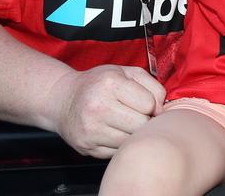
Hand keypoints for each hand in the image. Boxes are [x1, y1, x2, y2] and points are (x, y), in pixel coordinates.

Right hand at [47, 65, 164, 157]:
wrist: (62, 99)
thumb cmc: (99, 84)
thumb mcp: (126, 72)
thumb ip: (152, 85)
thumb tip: (163, 109)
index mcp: (110, 84)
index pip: (149, 104)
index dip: (151, 104)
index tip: (143, 103)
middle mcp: (98, 107)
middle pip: (141, 124)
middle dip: (144, 120)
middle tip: (136, 114)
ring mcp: (91, 130)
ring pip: (131, 141)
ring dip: (133, 134)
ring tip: (125, 122)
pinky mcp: (87, 147)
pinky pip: (118, 152)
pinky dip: (120, 144)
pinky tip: (113, 132)